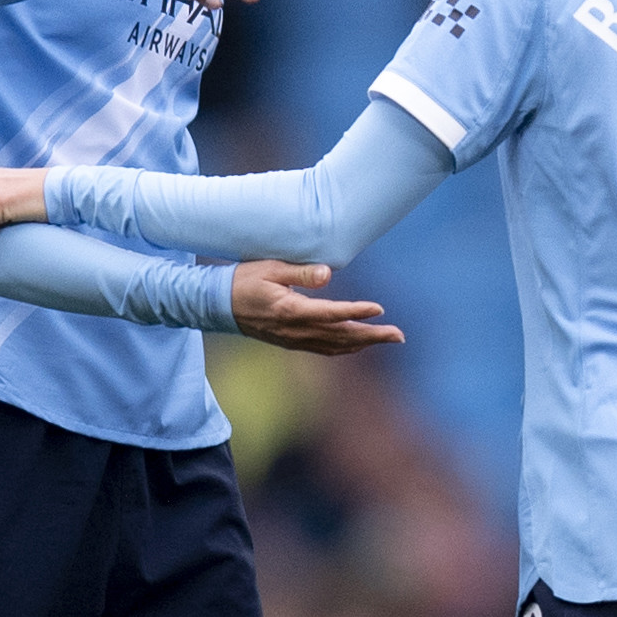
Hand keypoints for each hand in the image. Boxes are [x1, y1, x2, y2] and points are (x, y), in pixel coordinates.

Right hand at [231, 260, 400, 355]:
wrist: (217, 305)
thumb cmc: (243, 280)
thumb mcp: (269, 268)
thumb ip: (299, 271)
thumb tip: (328, 274)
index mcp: (290, 309)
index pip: (330, 313)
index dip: (356, 312)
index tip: (380, 309)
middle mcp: (294, 329)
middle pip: (340, 336)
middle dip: (372, 335)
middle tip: (399, 335)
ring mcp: (293, 339)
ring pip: (335, 346)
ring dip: (364, 343)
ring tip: (388, 338)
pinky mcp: (291, 342)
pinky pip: (324, 349)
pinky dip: (346, 347)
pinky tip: (359, 343)